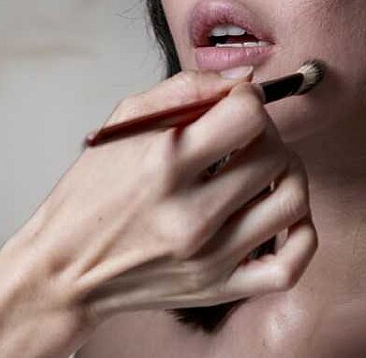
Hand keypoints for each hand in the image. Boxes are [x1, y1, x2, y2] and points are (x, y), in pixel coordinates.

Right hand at [0, 69, 315, 357]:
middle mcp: (189, 214)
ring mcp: (209, 257)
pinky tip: (276, 215)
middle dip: (267, 134)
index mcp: (163, 164)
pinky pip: (291, 263)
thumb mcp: (125, 123)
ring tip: (261, 172)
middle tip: (246, 137)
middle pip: (275, 155)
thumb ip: (188, 88)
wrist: (65, 267)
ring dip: (286, 176)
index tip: (238, 104)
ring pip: (292, 201)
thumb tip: (247, 76)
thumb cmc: (94, 190)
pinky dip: (300, 234)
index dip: (249, 99)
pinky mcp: (219, 288)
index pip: (248, 115)